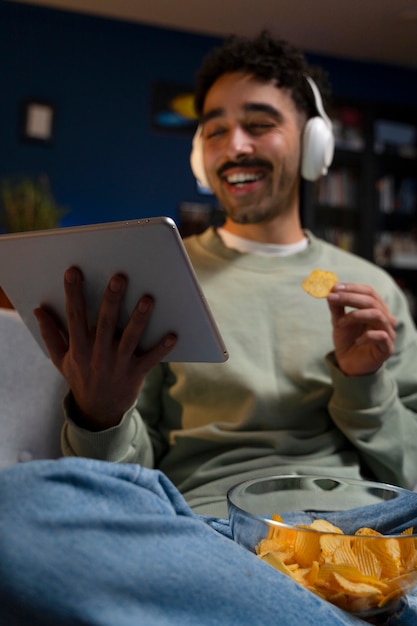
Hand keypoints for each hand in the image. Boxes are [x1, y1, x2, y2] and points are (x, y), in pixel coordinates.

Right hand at [34, 266, 175, 429]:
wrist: (98, 412)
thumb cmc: (80, 378)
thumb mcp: (61, 360)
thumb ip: (51, 334)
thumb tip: (38, 310)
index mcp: (79, 348)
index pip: (74, 317)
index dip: (73, 294)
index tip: (73, 272)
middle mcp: (98, 354)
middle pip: (105, 323)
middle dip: (111, 300)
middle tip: (119, 278)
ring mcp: (118, 364)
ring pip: (130, 338)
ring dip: (139, 319)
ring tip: (147, 299)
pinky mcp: (135, 373)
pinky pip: (150, 359)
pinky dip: (162, 349)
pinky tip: (172, 335)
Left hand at [327, 283, 396, 376]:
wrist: (349, 364)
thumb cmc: (347, 341)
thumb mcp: (339, 321)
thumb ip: (337, 307)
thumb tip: (331, 291)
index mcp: (376, 308)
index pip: (369, 292)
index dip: (352, 288)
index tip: (334, 287)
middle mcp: (385, 318)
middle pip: (372, 301)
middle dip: (350, 298)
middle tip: (332, 298)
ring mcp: (388, 333)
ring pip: (378, 315)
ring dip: (355, 315)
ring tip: (340, 323)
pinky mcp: (387, 348)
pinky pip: (381, 336)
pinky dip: (366, 335)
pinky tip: (356, 340)